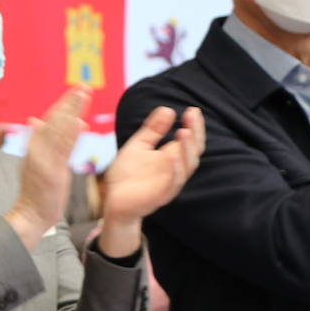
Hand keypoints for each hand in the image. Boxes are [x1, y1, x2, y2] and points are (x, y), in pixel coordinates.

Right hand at [6, 87, 88, 249]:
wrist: (30, 214)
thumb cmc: (36, 191)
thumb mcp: (34, 162)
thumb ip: (38, 141)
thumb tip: (35, 119)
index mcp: (34, 147)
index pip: (49, 120)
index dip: (63, 104)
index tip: (75, 90)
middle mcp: (37, 150)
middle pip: (54, 120)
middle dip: (69, 102)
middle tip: (83, 85)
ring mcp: (43, 161)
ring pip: (59, 130)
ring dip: (72, 111)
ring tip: (84, 95)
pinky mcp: (51, 172)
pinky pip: (62, 151)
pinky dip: (70, 136)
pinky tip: (80, 123)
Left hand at [95, 107, 204, 256]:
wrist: (113, 201)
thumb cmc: (127, 175)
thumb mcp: (138, 146)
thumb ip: (152, 130)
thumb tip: (168, 109)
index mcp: (172, 157)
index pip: (191, 140)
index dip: (194, 125)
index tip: (193, 109)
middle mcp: (175, 169)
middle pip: (194, 150)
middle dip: (196, 132)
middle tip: (192, 114)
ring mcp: (171, 182)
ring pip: (188, 166)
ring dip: (187, 148)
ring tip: (184, 131)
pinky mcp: (162, 195)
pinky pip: (174, 182)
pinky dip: (175, 168)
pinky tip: (171, 155)